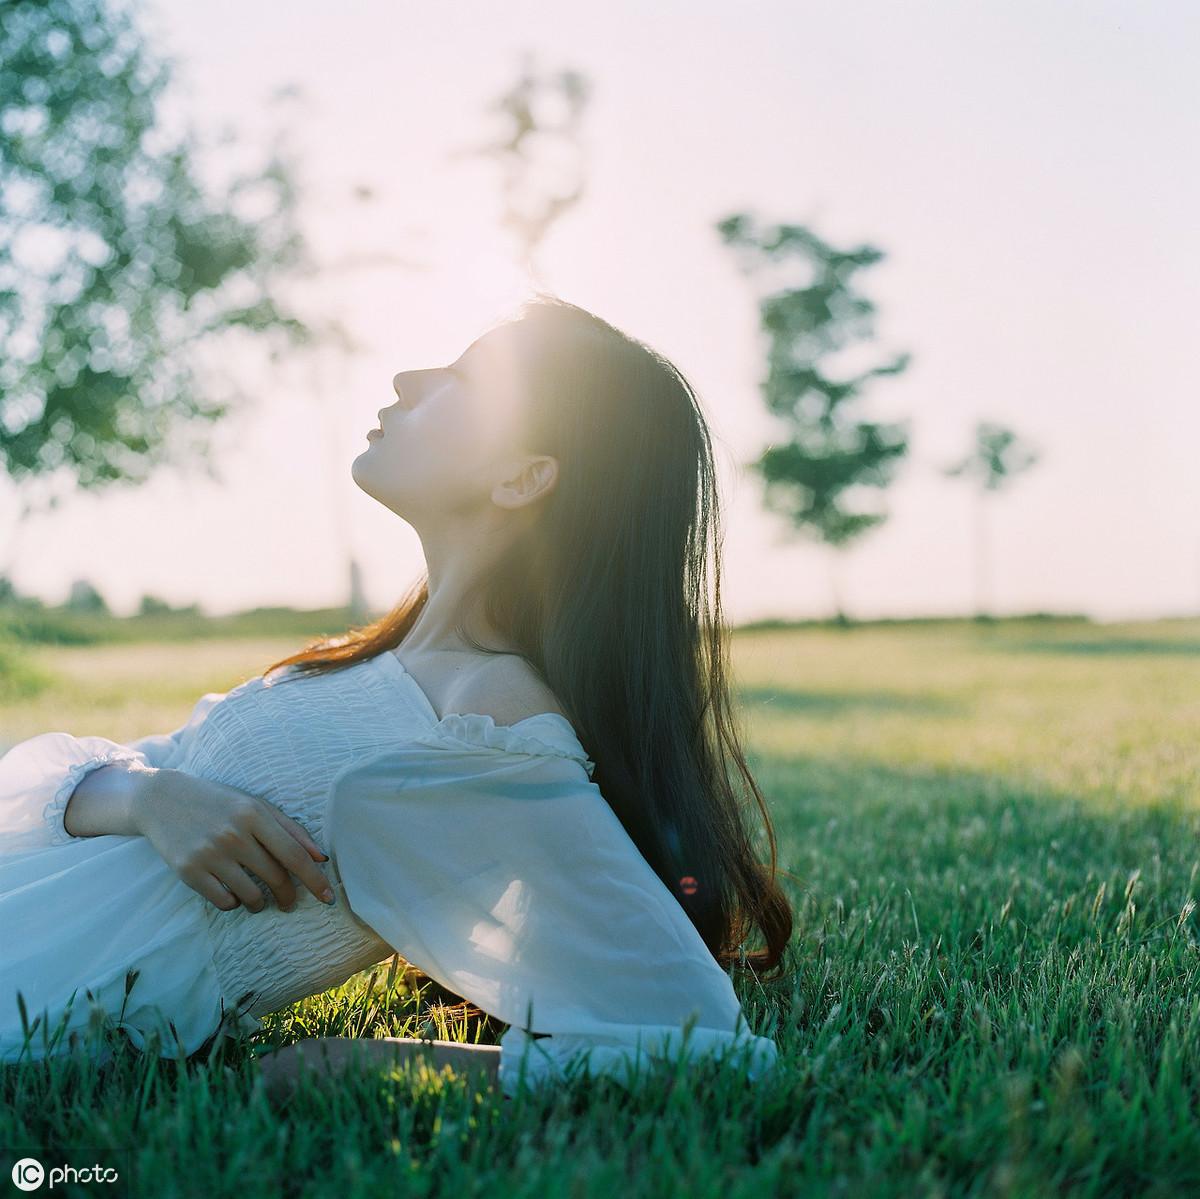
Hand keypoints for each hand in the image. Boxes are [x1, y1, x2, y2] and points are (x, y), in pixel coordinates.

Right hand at [131, 769, 333, 912]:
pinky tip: (234, 895)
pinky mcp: (188, 871)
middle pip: (276, 877)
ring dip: (261, 904)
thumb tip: (320, 857)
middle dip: (288, 896)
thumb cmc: (218, 802)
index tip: (328, 898)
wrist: (161, 800)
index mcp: (254, 814)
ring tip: (260, 900)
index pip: (294, 855)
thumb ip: (291, 829)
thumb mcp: (256, 805)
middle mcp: (233, 834)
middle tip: (289, 903)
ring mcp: (209, 854)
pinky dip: (234, 904)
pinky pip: (224, 902)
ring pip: (251, 895)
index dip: (315, 880)